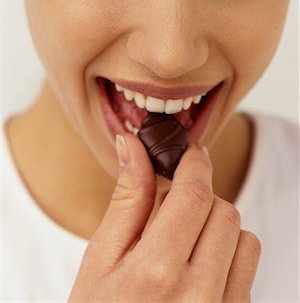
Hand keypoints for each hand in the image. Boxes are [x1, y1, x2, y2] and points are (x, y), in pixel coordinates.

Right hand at [68, 133, 260, 301]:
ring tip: (183, 244)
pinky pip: (248, 269)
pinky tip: (197, 268)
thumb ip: (127, 198)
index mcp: (156, 272)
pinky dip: (227, 255)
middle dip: (200, 198)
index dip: (195, 163)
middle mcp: (199, 295)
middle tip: (171, 210)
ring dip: (218, 228)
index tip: (190, 152)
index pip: (195, 195)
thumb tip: (132, 144)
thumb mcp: (101, 257)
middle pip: (224, 210)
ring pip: (244, 237)